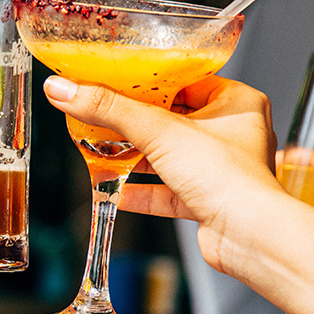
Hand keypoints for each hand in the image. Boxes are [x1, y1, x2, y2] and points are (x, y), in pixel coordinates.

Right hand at [42, 75, 280, 266]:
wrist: (248, 237)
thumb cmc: (229, 178)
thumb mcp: (158, 131)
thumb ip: (108, 109)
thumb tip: (65, 90)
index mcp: (237, 103)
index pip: (187, 80)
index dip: (151, 79)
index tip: (119, 76)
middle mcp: (233, 134)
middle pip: (174, 118)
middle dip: (137, 120)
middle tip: (105, 111)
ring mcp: (220, 170)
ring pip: (170, 156)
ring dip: (136, 156)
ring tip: (103, 148)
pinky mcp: (208, 201)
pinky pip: (169, 191)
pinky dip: (143, 190)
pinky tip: (117, 190)